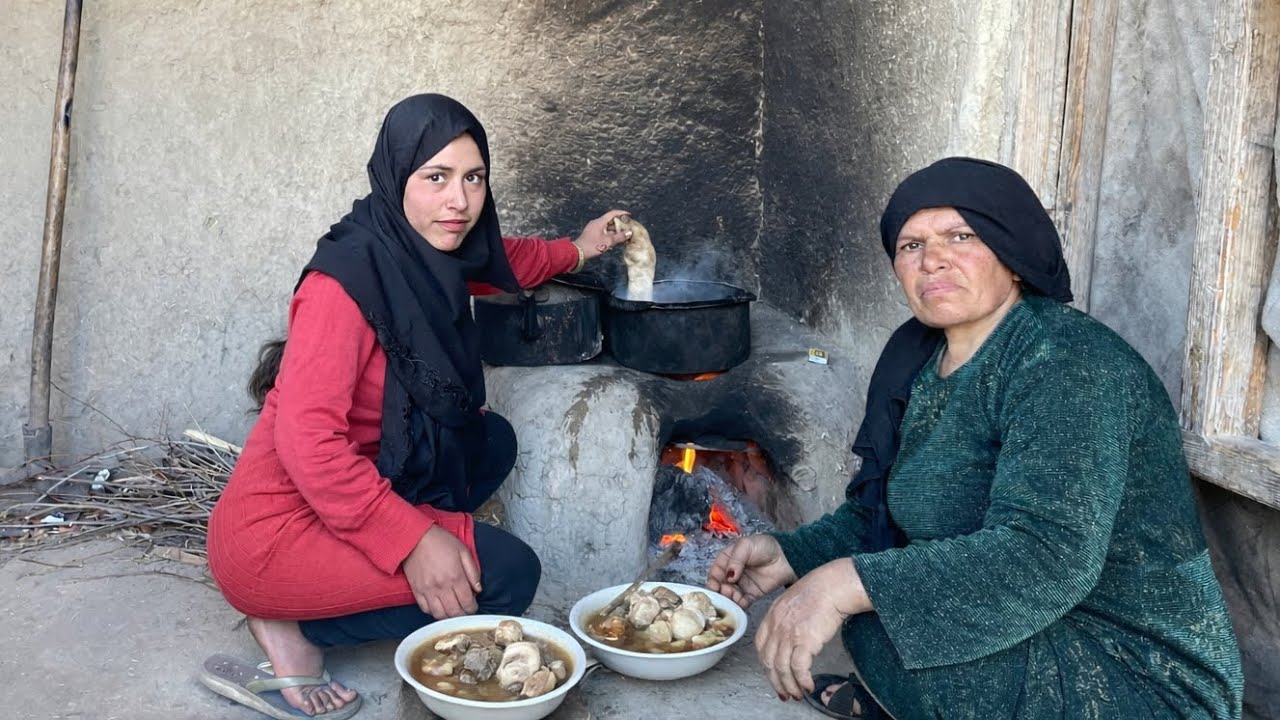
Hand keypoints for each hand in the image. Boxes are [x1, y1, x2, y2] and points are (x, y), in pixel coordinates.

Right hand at [402, 525, 481, 618]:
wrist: (415, 537)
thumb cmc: (441, 541)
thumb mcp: (463, 551)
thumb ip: (473, 572)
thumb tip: (478, 589)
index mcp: (456, 577)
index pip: (467, 603)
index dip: (473, 608)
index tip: (473, 606)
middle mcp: (442, 587)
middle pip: (454, 612)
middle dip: (462, 614)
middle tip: (464, 610)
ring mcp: (428, 590)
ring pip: (440, 615)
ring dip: (448, 616)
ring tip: (452, 610)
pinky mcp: (416, 591)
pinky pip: (425, 609)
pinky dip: (433, 612)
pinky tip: (439, 606)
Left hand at [572, 209, 631, 260]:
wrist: (577, 252)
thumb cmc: (592, 246)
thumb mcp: (608, 242)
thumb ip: (619, 237)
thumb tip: (629, 233)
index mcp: (600, 222)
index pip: (612, 213)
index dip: (621, 213)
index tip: (629, 215)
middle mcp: (596, 223)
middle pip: (610, 220)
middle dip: (619, 223)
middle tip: (627, 227)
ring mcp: (593, 228)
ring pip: (607, 226)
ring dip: (615, 230)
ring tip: (622, 235)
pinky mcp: (591, 234)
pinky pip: (603, 231)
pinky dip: (609, 234)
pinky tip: (614, 240)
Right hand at [706, 534, 796, 608]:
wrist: (786, 556)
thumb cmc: (764, 546)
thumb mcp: (746, 546)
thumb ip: (735, 560)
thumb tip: (729, 576)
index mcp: (726, 560)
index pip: (715, 573)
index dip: (713, 580)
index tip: (714, 586)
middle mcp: (732, 574)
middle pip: (720, 586)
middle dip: (720, 592)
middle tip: (726, 593)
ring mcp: (741, 585)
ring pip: (729, 596)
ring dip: (729, 599)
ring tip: (734, 598)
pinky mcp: (751, 595)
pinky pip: (742, 603)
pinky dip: (739, 605)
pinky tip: (740, 604)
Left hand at [755, 558, 870, 700]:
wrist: (832, 587)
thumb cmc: (818, 591)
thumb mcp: (792, 602)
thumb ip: (785, 619)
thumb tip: (790, 637)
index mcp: (772, 616)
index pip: (761, 645)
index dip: (765, 663)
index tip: (772, 673)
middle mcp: (776, 626)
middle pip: (768, 661)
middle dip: (775, 681)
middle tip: (783, 692)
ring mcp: (789, 634)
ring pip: (782, 668)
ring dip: (789, 685)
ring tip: (797, 694)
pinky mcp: (804, 641)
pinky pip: (798, 668)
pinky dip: (802, 680)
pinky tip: (808, 685)